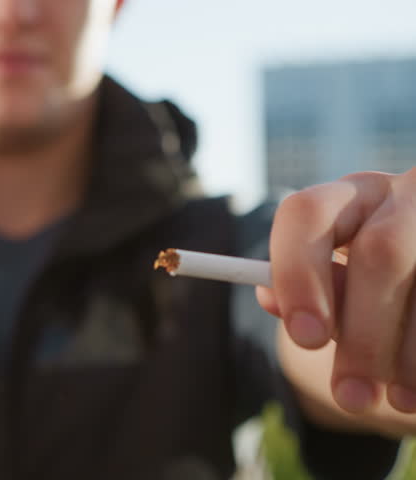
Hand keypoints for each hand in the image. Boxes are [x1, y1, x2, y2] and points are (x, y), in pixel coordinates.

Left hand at [257, 168, 415, 414]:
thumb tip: (273, 299)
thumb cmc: (375, 296)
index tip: (306, 339)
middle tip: (350, 397)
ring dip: (409, 354)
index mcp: (348, 199)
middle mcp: (403, 197)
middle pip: (381, 253)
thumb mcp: (339, 291)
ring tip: (396, 400)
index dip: (299, 275)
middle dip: (364, 335)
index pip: (307, 214)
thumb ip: (307, 295)